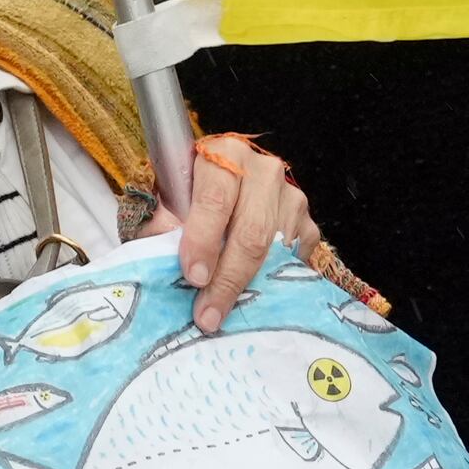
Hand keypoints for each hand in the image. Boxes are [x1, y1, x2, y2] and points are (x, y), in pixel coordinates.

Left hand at [177, 133, 371, 332]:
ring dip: (248, 286)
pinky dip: (270, 281)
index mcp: (224, 155)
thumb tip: (161, 251)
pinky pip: (293, 258)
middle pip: (251, 232)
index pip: (215, 200)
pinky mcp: (308, 222)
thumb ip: (160, 220)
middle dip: (227, 278)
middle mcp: (264, 171)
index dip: (203, 240)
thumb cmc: (189, 189)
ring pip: (274, 249)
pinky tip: (250, 296)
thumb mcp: (166, 195)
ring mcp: (291, 197)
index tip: (194, 276)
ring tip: (222, 312)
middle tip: (207, 313)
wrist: (226, 179)